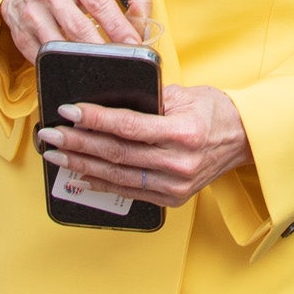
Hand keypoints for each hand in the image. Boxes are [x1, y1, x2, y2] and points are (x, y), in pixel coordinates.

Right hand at [0, 0, 146, 60]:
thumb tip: (142, 21)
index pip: (100, 3)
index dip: (119, 26)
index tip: (135, 45)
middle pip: (79, 28)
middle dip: (103, 49)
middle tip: (123, 63)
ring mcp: (31, 13)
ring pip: (60, 46)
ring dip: (82, 62)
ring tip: (103, 71)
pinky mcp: (20, 34)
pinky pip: (44, 58)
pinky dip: (62, 67)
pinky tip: (77, 71)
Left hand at [37, 84, 248, 205]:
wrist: (243, 140)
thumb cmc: (214, 112)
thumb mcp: (185, 95)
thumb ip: (148, 100)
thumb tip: (106, 102)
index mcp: (184, 133)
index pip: (129, 127)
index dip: (96, 119)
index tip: (69, 111)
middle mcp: (179, 163)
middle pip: (117, 154)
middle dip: (78, 142)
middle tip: (50, 134)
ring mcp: (175, 186)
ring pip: (117, 176)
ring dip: (81, 164)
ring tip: (56, 153)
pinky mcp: (171, 199)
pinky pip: (128, 191)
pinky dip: (100, 182)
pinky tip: (79, 173)